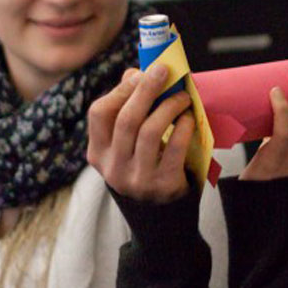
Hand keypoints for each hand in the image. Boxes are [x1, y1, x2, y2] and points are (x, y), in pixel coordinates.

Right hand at [87, 64, 194, 202]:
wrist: (160, 216)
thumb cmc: (144, 167)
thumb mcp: (127, 145)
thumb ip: (127, 110)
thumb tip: (134, 74)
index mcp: (98, 153)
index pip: (99, 113)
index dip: (121, 89)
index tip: (142, 73)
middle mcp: (113, 167)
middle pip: (126, 119)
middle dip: (146, 90)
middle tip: (165, 71)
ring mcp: (136, 179)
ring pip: (149, 132)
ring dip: (168, 106)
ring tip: (181, 97)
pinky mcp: (162, 185)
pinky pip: (174, 148)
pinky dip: (183, 127)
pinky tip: (188, 118)